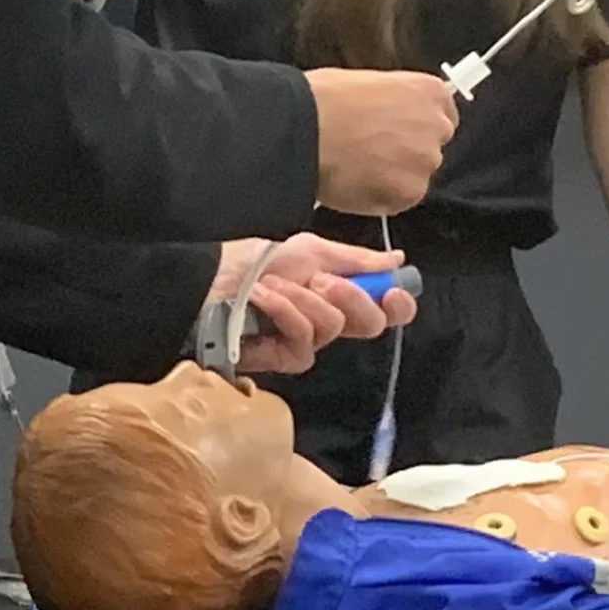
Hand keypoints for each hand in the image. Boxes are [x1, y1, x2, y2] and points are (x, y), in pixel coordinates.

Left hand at [210, 234, 414, 375]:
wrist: (209, 280)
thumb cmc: (253, 263)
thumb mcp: (309, 250)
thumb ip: (355, 260)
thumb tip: (398, 260)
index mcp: (339, 294)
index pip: (384, 308)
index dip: (399, 304)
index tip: (393, 290)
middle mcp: (328, 321)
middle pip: (370, 324)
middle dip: (351, 297)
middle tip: (322, 280)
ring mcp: (306, 342)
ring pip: (332, 327)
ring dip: (302, 300)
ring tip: (273, 284)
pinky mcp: (284, 359)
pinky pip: (303, 341)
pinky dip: (286, 314)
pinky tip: (264, 298)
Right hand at [305, 67, 459, 214]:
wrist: (303, 129)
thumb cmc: (324, 100)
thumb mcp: (368, 84)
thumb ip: (392, 103)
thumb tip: (388, 117)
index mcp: (429, 92)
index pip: (443, 117)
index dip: (417, 128)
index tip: (400, 134)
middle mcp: (436, 125)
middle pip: (431, 148)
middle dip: (407, 154)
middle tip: (372, 154)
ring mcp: (425, 160)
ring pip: (415, 177)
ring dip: (394, 178)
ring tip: (358, 169)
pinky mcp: (410, 192)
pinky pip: (399, 200)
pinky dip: (381, 198)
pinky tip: (355, 183)